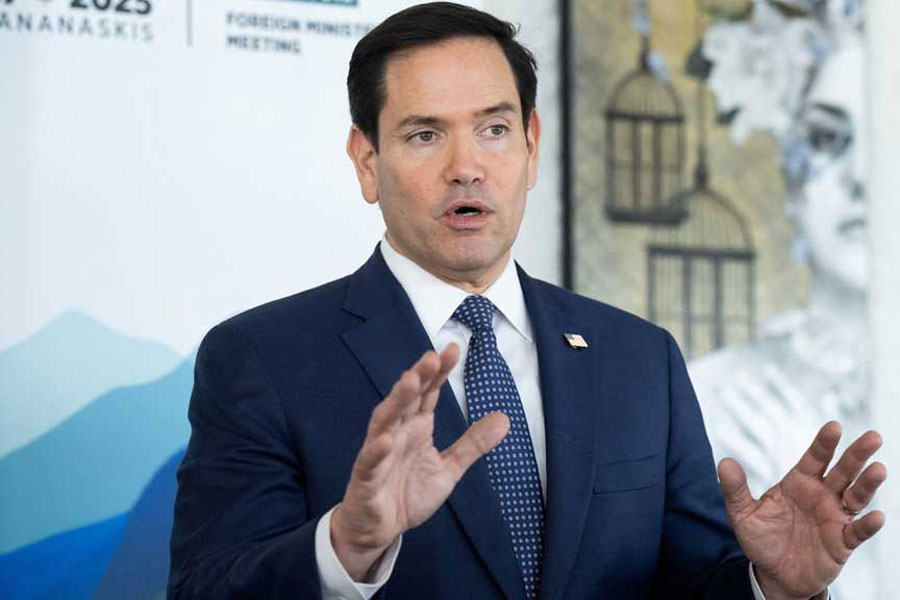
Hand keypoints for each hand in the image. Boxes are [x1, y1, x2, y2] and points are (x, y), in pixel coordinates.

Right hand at [331, 344, 509, 580]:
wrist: (379, 528)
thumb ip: (473, 443)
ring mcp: (379, 452)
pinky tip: (384, 439)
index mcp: (416, 427)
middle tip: (431, 357)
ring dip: (396, 401)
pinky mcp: (366, 477)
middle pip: (406, 400)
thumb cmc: (408, 492)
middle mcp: (396, 433)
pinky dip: (375, 450)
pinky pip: (370, 461)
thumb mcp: (449, 468)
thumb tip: (504, 418)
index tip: (453, 349)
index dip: (439, 372)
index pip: (428, 393)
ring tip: (410, 382)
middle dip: (418, 377)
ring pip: (385, 421)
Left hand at [718, 422, 886, 599]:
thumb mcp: (742, 514)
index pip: (815, 458)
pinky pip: (857, 532)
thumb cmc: (762, 539)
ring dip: (867, 484)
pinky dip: (867, 525)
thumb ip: (735, 489)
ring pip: (856, 496)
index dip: (824, 443)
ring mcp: (834, 518)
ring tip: (878, 469)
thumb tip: (724, 462)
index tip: (834, 426)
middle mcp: (821, 496)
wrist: (774, 574)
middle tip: (873, 437)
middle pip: (843, 471)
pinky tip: (878, 517)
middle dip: (857, 454)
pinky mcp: (842, 543)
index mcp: (799, 483)